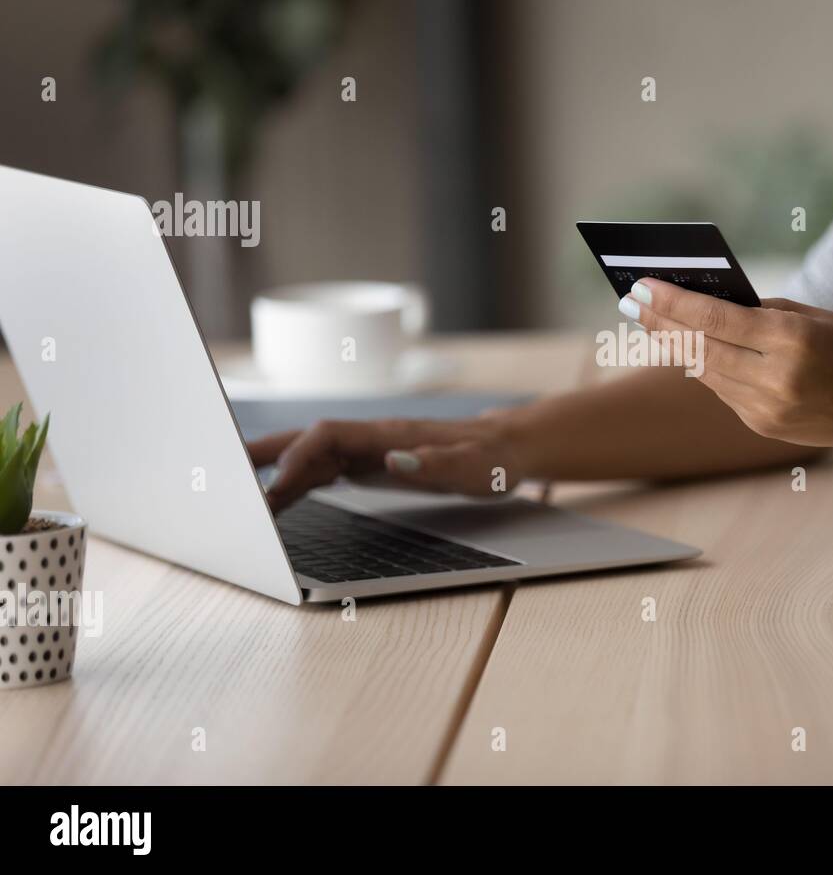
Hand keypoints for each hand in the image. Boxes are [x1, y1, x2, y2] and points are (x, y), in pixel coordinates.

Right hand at [248, 413, 526, 510]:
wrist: (508, 447)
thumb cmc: (493, 458)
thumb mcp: (475, 467)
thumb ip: (436, 464)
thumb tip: (393, 459)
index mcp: (391, 435)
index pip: (330, 436)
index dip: (299, 455)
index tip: (275, 483)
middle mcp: (373, 438)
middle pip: (308, 440)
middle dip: (265, 455)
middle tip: (223, 478)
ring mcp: (369, 449)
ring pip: (311, 455)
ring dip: (275, 472)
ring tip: (239, 498)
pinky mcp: (372, 463)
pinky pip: (325, 469)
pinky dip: (297, 482)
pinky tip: (279, 499)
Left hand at [622, 278, 832, 454]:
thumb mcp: (814, 316)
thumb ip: (760, 311)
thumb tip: (706, 302)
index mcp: (791, 340)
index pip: (714, 319)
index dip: (672, 302)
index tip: (641, 286)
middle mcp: (775, 378)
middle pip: (699, 347)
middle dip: (660, 323)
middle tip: (630, 302)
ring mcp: (766, 408)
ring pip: (705, 371)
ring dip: (676, 344)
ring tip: (650, 321)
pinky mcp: (762, 425)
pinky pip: (723, 390)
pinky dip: (705, 366)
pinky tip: (687, 348)